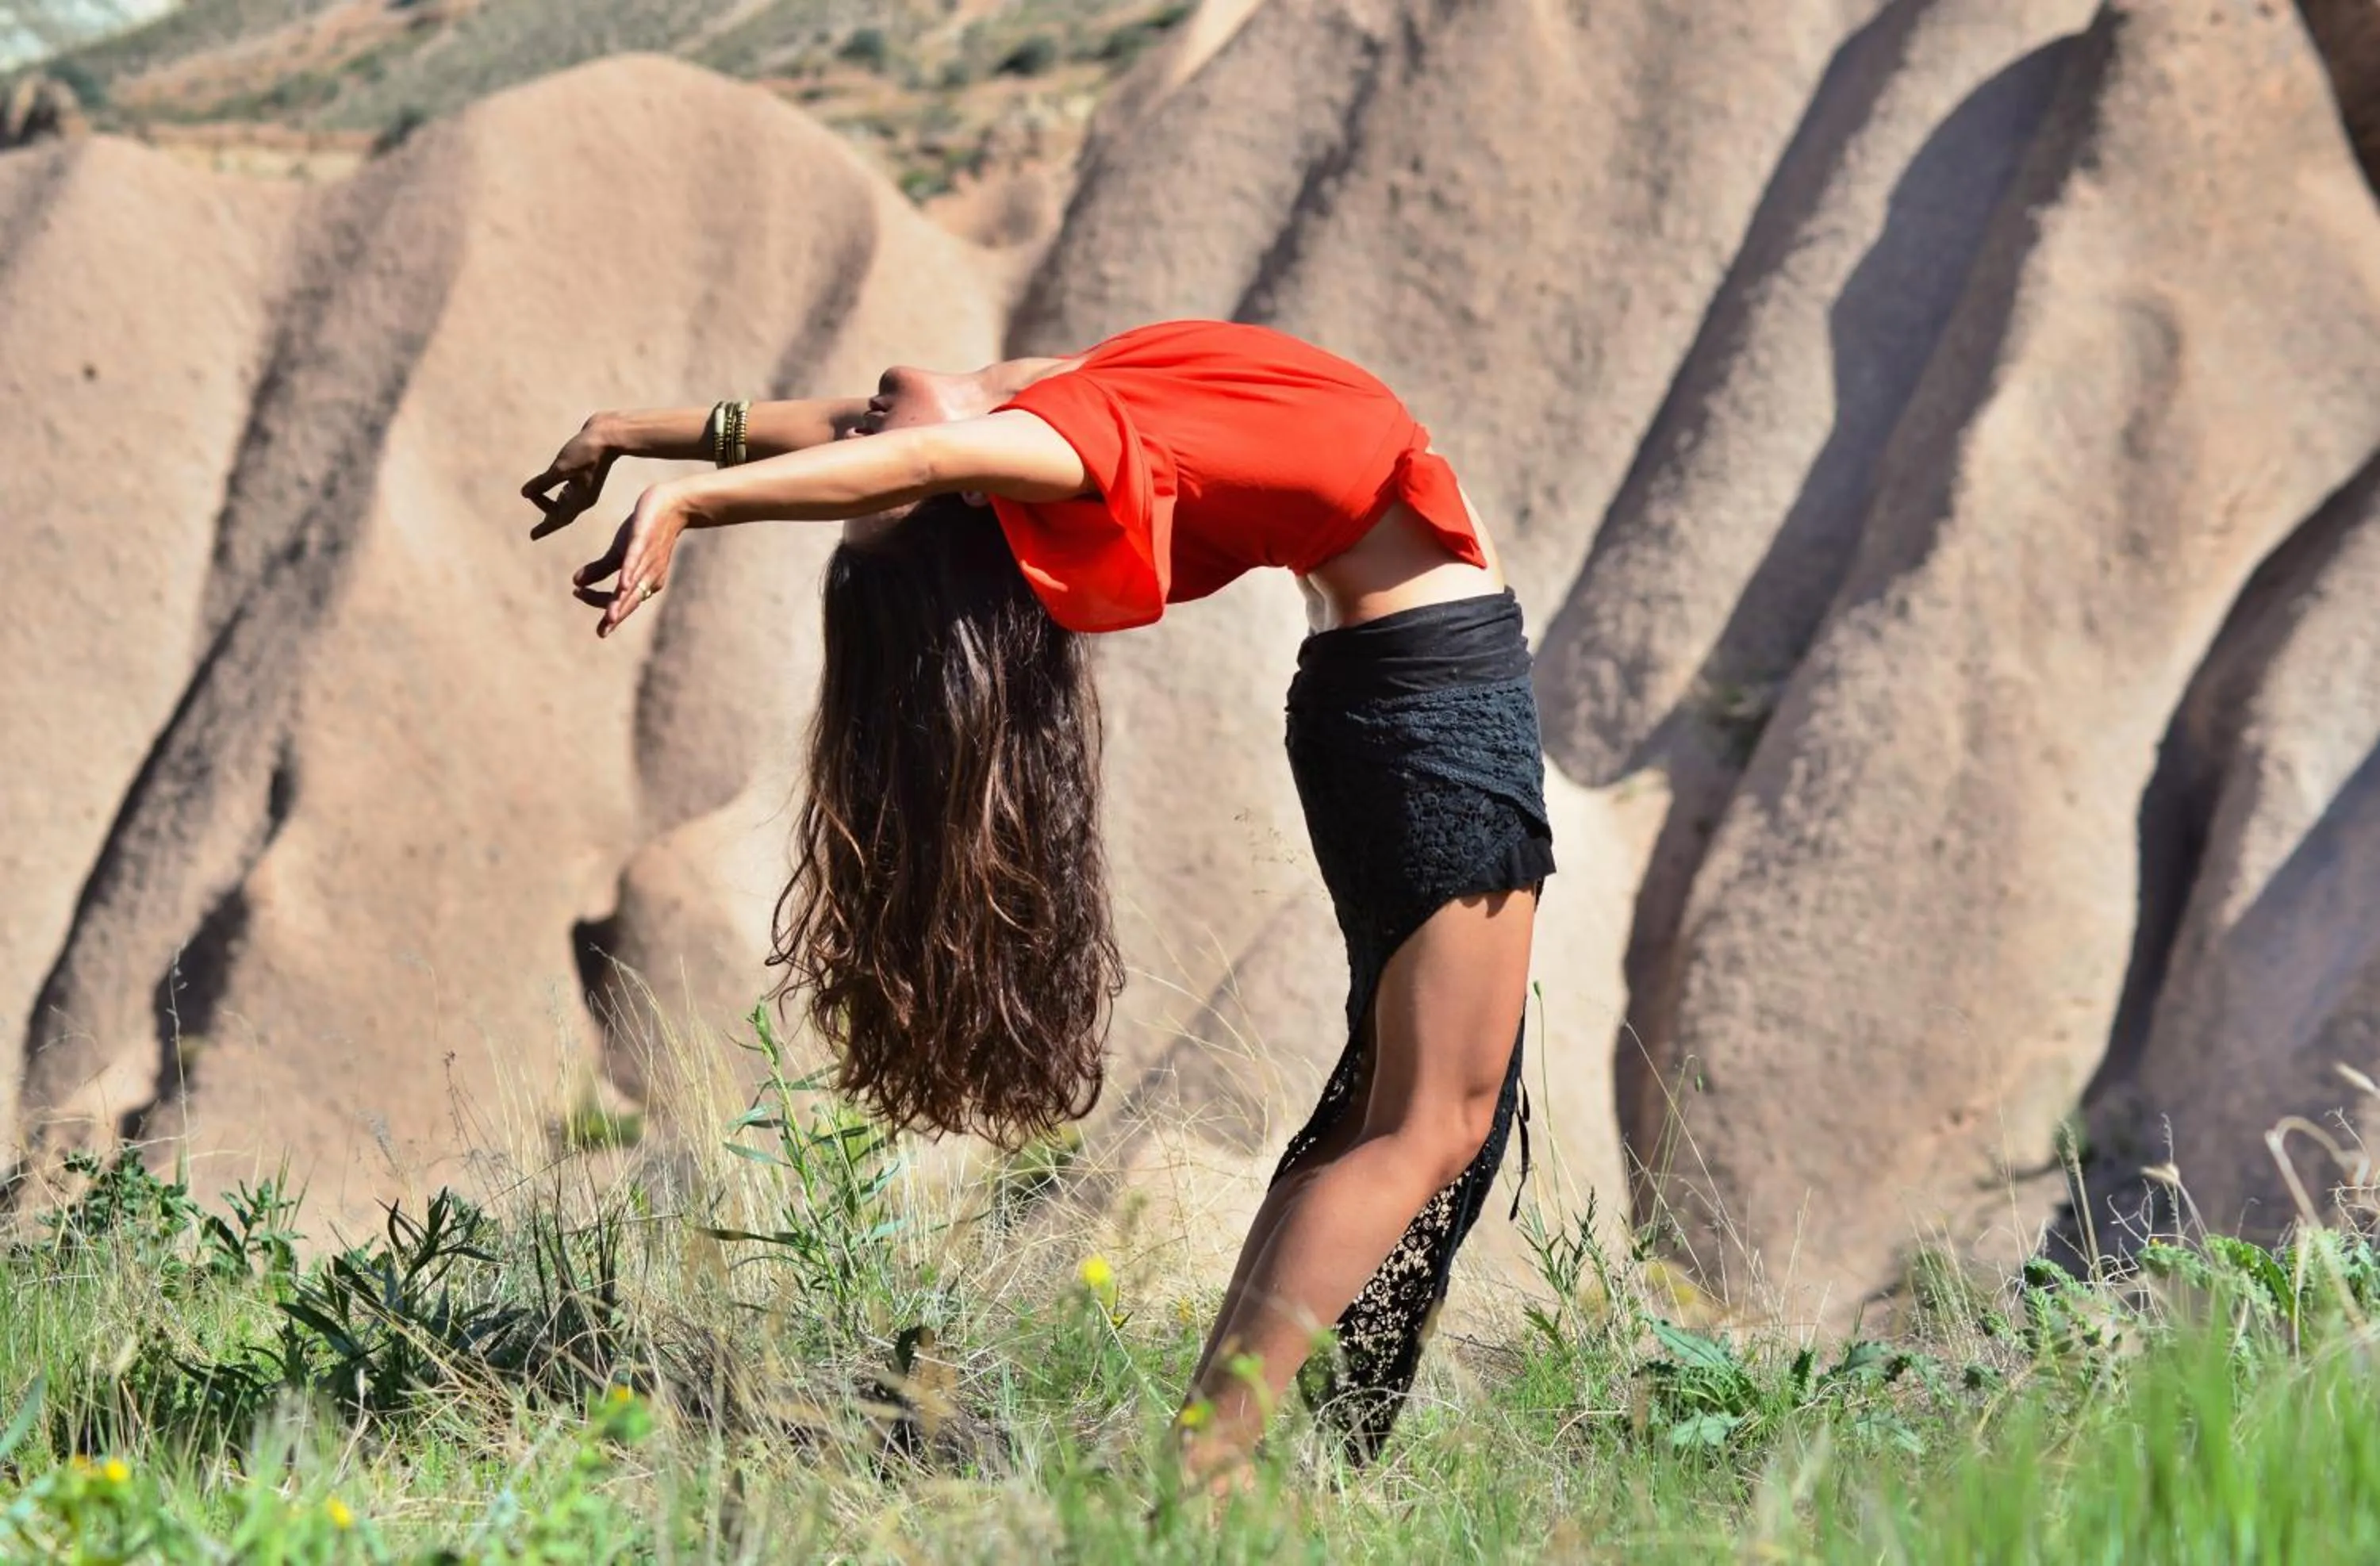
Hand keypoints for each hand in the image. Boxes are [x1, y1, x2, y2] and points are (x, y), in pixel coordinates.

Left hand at [521, 416, 619, 539]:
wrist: (610, 434)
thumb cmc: (586, 451)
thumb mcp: (561, 468)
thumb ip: (543, 483)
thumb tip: (524, 494)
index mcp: (580, 499)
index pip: (559, 518)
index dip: (545, 528)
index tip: (532, 536)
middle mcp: (584, 496)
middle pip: (562, 513)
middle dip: (548, 521)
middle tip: (535, 532)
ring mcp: (586, 485)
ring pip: (565, 502)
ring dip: (552, 507)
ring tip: (541, 510)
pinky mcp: (585, 473)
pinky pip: (569, 491)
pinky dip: (558, 494)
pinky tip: (555, 491)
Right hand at [573, 483, 686, 637]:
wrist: (670, 505)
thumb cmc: (645, 532)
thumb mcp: (619, 553)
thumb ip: (600, 569)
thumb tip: (576, 583)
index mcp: (642, 582)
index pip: (617, 599)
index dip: (598, 600)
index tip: (577, 593)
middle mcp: (648, 576)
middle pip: (629, 600)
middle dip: (616, 615)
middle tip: (602, 631)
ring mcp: (647, 559)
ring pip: (633, 585)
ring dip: (621, 600)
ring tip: (610, 616)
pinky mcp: (644, 540)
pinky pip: (636, 559)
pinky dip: (629, 572)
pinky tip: (622, 583)